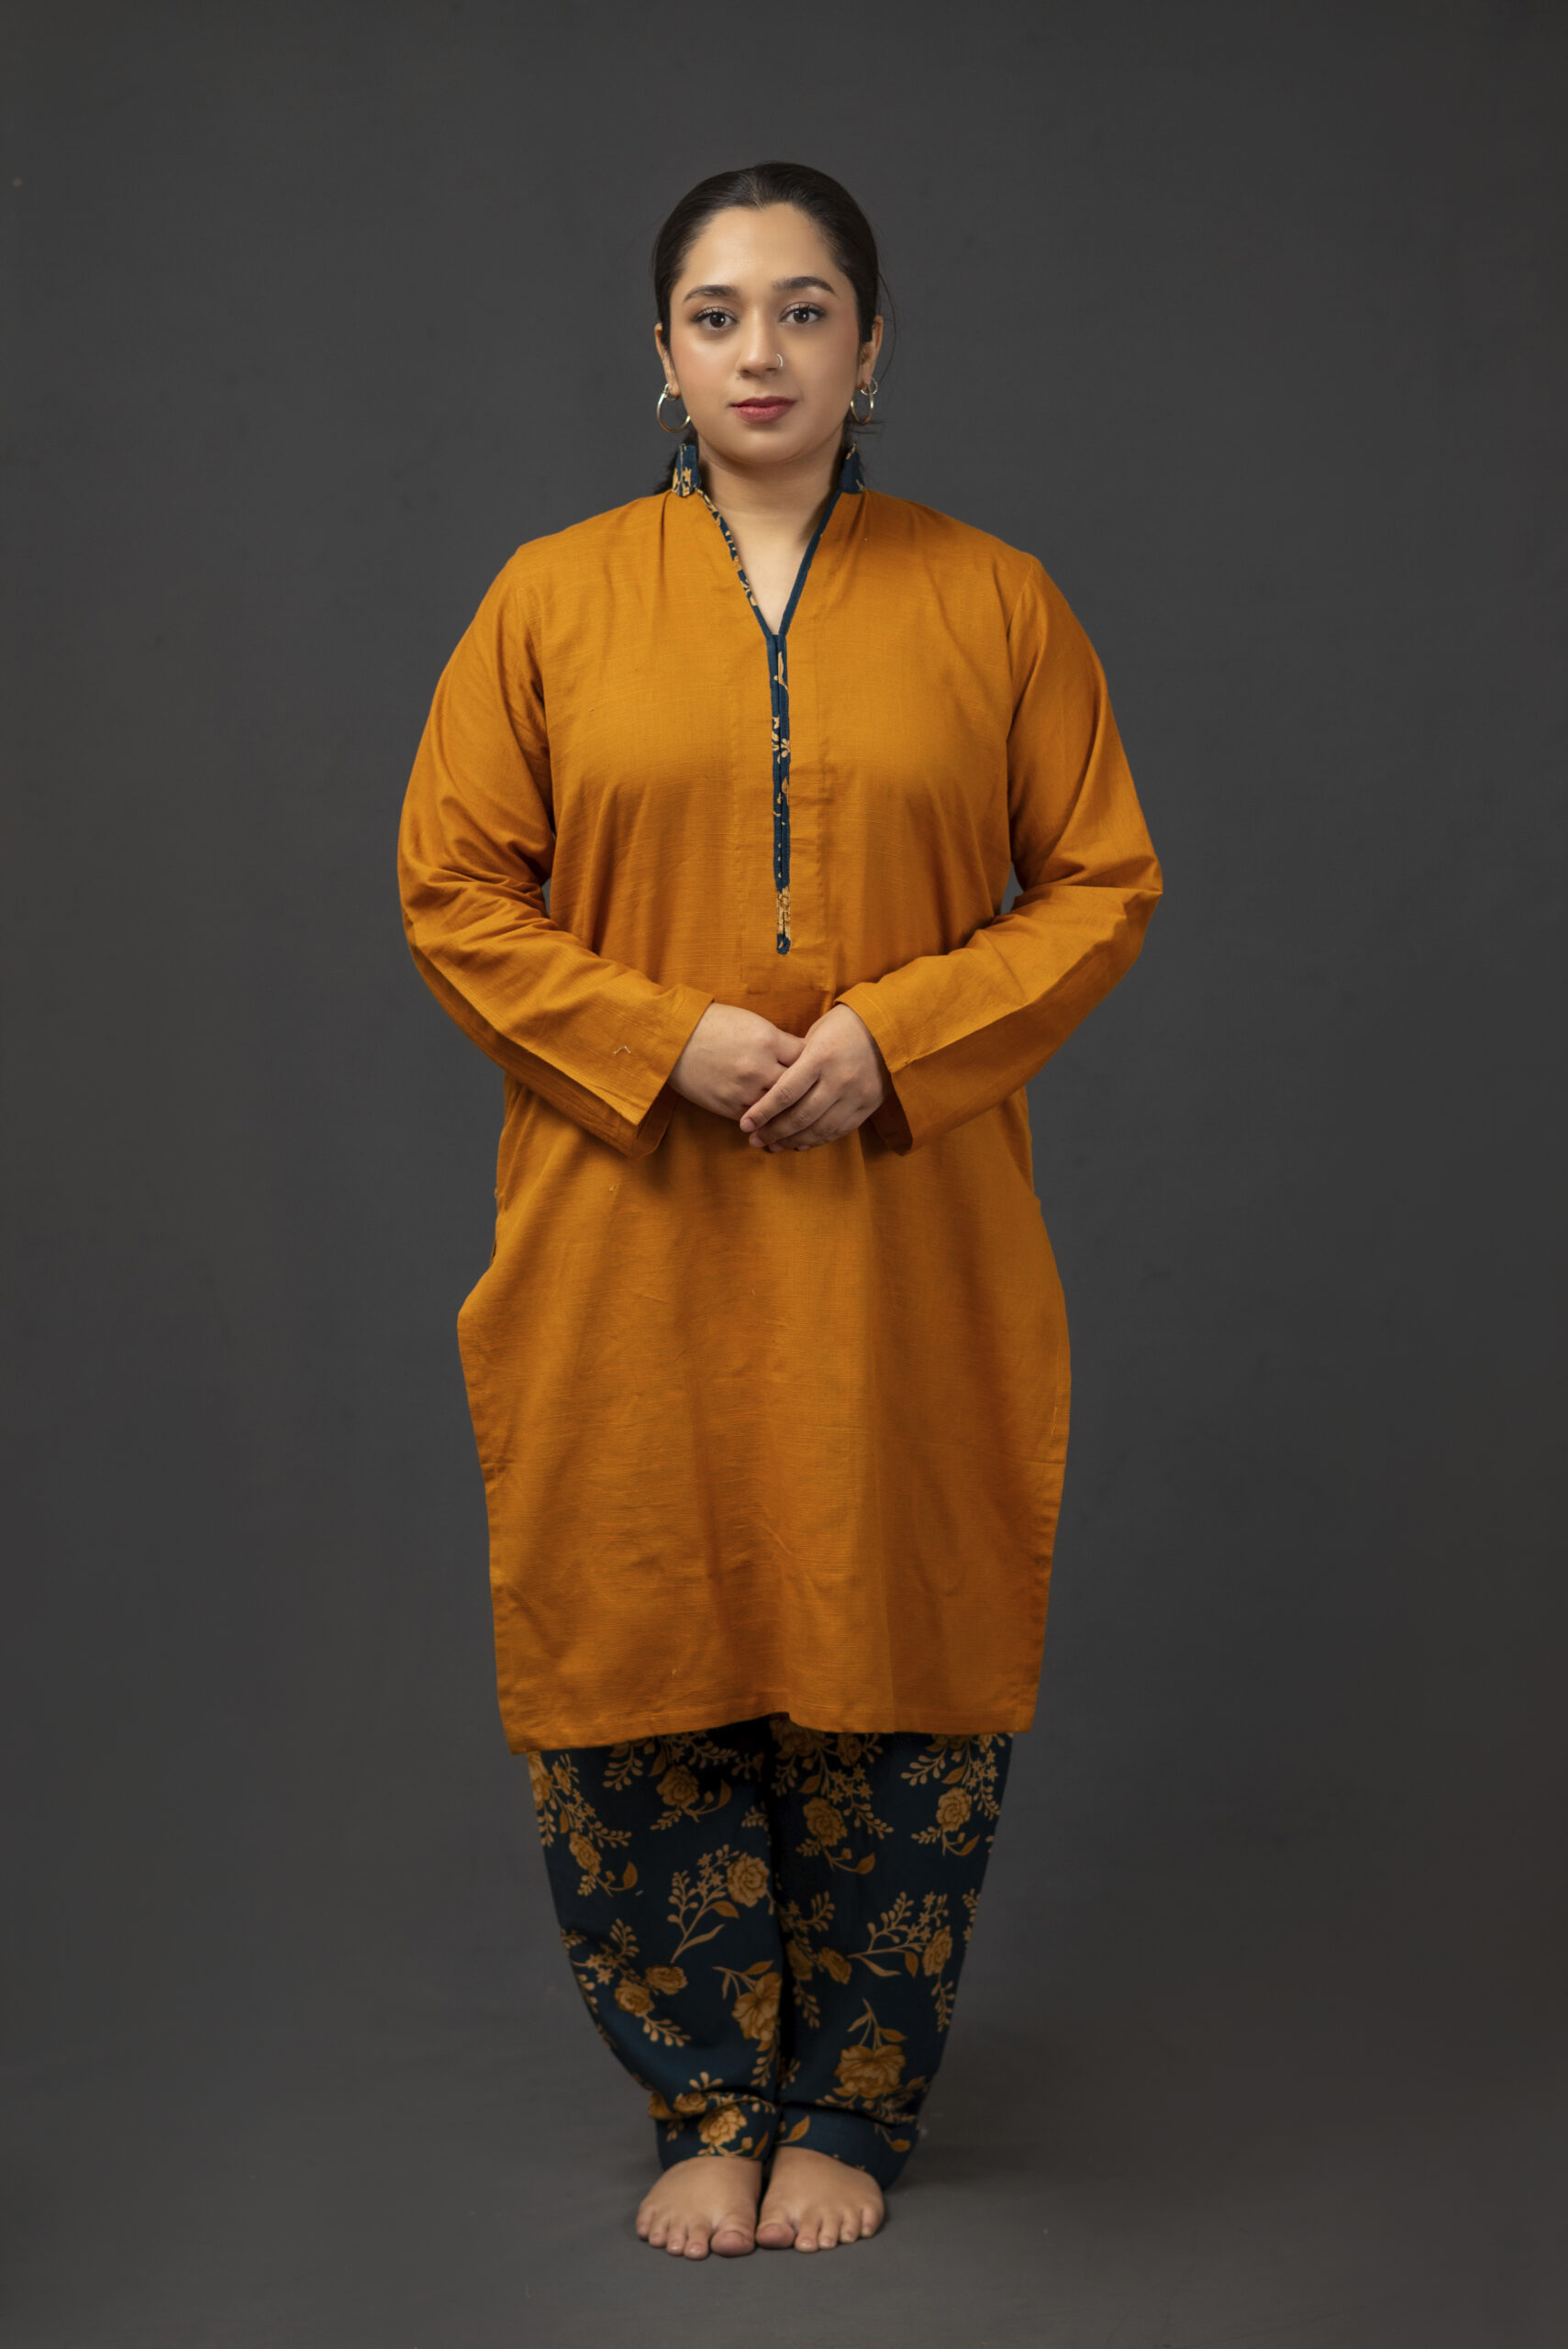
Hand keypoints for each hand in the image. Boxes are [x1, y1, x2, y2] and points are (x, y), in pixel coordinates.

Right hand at [669, 1002, 805, 1120]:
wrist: (673, 1039)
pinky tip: (775, 1118)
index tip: (819, 1067)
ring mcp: (744, 1090)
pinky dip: (768, 1119)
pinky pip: (759, 1119)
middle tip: (818, 1095)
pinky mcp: (729, 1106)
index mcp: (768, 1040)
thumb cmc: (714, 1025)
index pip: (807, 1057)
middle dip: (809, 1090)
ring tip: (802, 1112)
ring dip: (790, 1110)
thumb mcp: (751, 1023)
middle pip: (799, 1087)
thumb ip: (779, 1041)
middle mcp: (759, 1067)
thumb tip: (804, 1055)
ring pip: (780, 1108)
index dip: (815, 1063)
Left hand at [738, 1004, 888, 1149]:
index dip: (762, 1113)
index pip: (784, 1093)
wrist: (889, 1027)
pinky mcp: (868, 1105)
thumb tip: (769, 1088)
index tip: (745, 1124)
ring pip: (819, 1129)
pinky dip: (818, 1140)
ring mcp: (855, 1095)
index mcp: (820, 1057)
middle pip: (799, 1116)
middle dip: (773, 1132)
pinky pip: (839, 1130)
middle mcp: (838, 1079)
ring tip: (773, 1146)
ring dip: (793, 1141)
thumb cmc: (843, 1025)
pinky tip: (800, 1144)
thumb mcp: (814, 1034)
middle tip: (755, 1140)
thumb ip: (795, 1062)